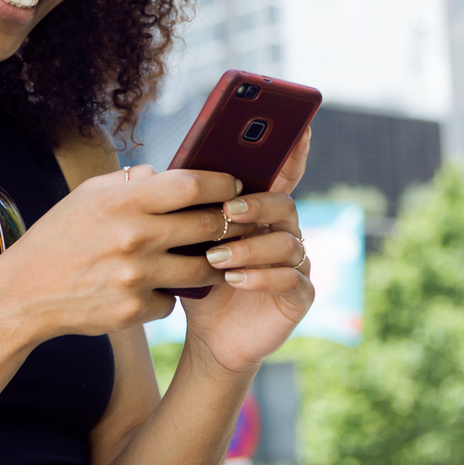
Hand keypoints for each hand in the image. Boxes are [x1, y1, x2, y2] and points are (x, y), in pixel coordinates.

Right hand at [0, 164, 253, 343]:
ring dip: (214, 264)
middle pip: (208, 227)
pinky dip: (170, 294)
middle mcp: (133, 237)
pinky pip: (173, 300)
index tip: (234, 186)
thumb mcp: (87, 195)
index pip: (191, 185)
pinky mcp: (133, 311)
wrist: (23, 293)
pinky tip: (158, 288)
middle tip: (238, 222)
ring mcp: (135, 278)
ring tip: (215, 257)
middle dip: (230, 224)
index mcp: (122, 201)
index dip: (221, 184)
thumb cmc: (59, 236)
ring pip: (203, 270)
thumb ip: (130, 181)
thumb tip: (168, 173)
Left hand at [180, 128, 314, 375]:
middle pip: (283, 205)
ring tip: (217, 257)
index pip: (281, 176)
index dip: (292, 152)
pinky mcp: (300, 295)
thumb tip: (164, 171)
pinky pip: (291, 279)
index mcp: (261, 212)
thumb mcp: (188, 241)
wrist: (208, 336)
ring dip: (250, 247)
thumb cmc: (197, 281)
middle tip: (227, 211)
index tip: (297, 129)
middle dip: (256, 205)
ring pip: (286, 243)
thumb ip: (187, 209)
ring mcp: (297, 264)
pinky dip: (262, 277)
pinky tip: (235, 280)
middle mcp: (285, 232)